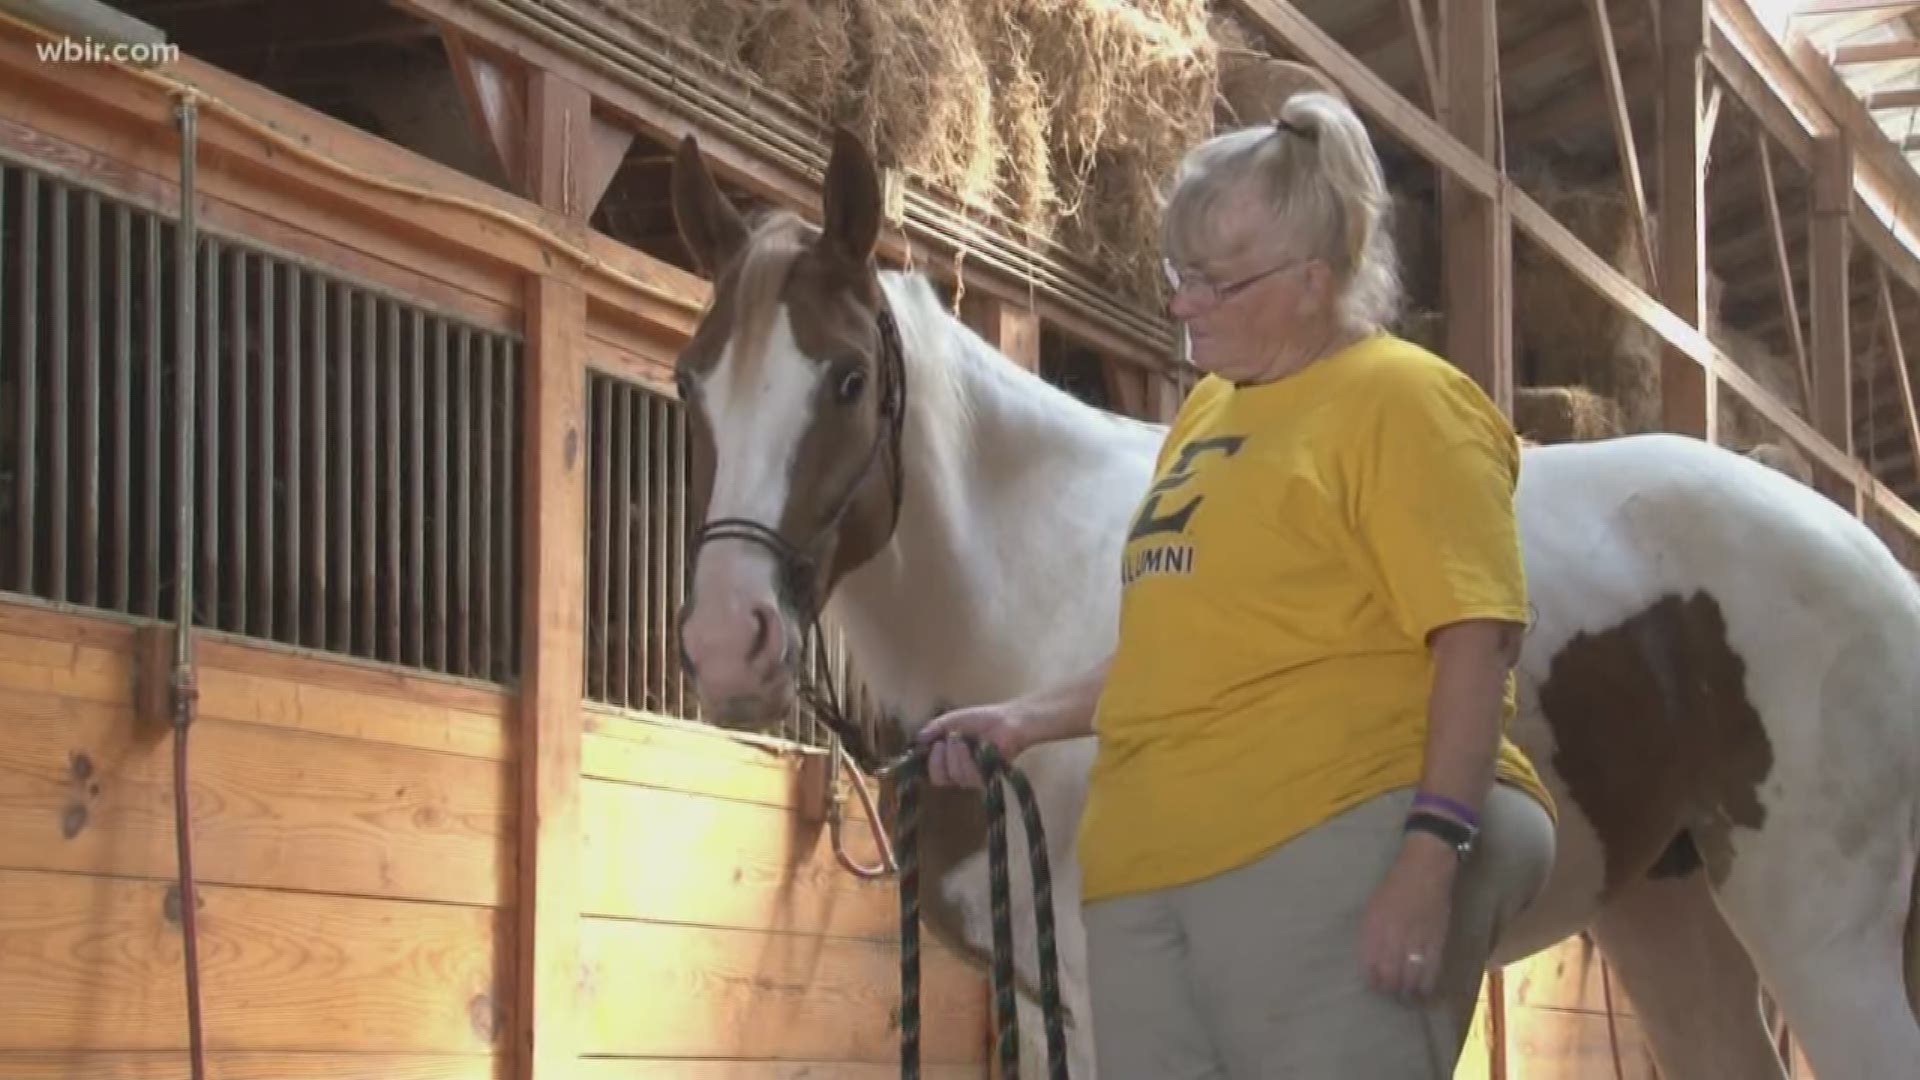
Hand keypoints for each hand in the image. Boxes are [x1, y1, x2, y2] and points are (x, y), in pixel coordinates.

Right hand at [914, 701, 1032, 787]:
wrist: (1007, 720)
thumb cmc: (982, 720)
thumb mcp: (952, 720)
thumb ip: (934, 729)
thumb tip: (917, 739)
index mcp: (951, 762)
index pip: (936, 776)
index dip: (931, 763)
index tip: (934, 744)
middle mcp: (962, 773)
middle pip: (941, 779)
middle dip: (942, 758)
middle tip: (950, 739)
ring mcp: (975, 778)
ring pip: (956, 776)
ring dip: (956, 755)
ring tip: (963, 738)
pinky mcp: (988, 779)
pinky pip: (970, 777)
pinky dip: (968, 759)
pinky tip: (974, 746)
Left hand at [1358, 832, 1458, 998]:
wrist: (1424, 869)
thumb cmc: (1395, 886)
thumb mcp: (1374, 908)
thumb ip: (1371, 933)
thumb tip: (1369, 960)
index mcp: (1374, 927)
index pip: (1369, 965)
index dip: (1371, 980)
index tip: (1374, 986)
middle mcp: (1392, 937)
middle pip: (1389, 976)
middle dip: (1388, 990)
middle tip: (1390, 996)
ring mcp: (1415, 940)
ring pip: (1410, 978)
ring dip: (1407, 992)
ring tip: (1406, 997)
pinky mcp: (1437, 941)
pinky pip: (1431, 971)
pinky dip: (1426, 984)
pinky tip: (1423, 990)